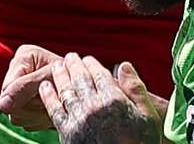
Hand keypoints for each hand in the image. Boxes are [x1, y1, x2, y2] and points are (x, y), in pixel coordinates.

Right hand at [0, 44, 62, 130]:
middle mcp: (16, 75)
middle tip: (52, 96)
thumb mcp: (50, 75)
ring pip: (15, 115)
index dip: (23, 95)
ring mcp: (16, 93)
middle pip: (9, 103)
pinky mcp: (22, 108)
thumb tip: (2, 104)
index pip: (8, 86)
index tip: (41, 94)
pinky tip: (48, 109)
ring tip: (52, 101)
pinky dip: (38, 120)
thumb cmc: (70, 75)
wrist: (81, 88)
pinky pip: (23, 122)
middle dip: (33, 104)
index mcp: (22, 58)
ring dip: (37, 113)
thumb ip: (26, 85)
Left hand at [39, 53, 161, 143]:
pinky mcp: (67, 133)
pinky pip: (54, 111)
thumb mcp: (148, 117)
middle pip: (81, 80)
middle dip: (74, 65)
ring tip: (56, 66)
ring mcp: (79, 120)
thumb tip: (124, 65)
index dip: (92, 64)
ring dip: (59, 76)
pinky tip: (44, 87)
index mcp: (114, 100)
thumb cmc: (140, 143)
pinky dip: (48, 97)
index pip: (100, 75)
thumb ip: (136, 89)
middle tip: (69, 57)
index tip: (87, 59)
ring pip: (66, 91)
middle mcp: (94, 107)